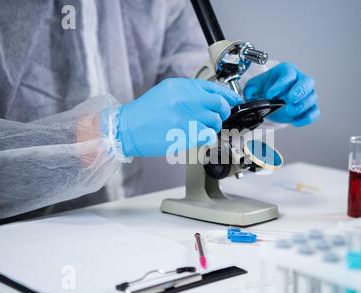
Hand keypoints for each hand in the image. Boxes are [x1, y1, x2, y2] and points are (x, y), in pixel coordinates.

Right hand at [117, 78, 241, 156]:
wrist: (127, 129)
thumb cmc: (145, 113)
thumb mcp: (166, 93)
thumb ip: (188, 93)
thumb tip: (211, 98)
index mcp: (180, 86)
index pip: (213, 87)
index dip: (228, 96)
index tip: (233, 101)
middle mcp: (184, 99)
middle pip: (219, 104)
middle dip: (222, 112)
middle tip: (218, 117)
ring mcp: (185, 116)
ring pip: (215, 121)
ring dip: (212, 127)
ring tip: (200, 128)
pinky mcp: (184, 133)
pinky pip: (208, 136)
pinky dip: (206, 138)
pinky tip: (197, 136)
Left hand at [243, 62, 318, 126]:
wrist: (272, 98)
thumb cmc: (266, 88)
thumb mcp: (255, 86)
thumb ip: (250, 89)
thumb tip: (250, 96)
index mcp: (287, 71)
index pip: (288, 74)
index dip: (280, 84)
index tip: (270, 95)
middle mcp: (300, 80)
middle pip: (307, 82)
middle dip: (299, 91)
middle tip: (289, 99)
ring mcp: (307, 94)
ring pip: (312, 98)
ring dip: (301, 106)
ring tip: (289, 111)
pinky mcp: (309, 107)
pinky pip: (314, 112)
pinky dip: (307, 118)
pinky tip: (295, 122)